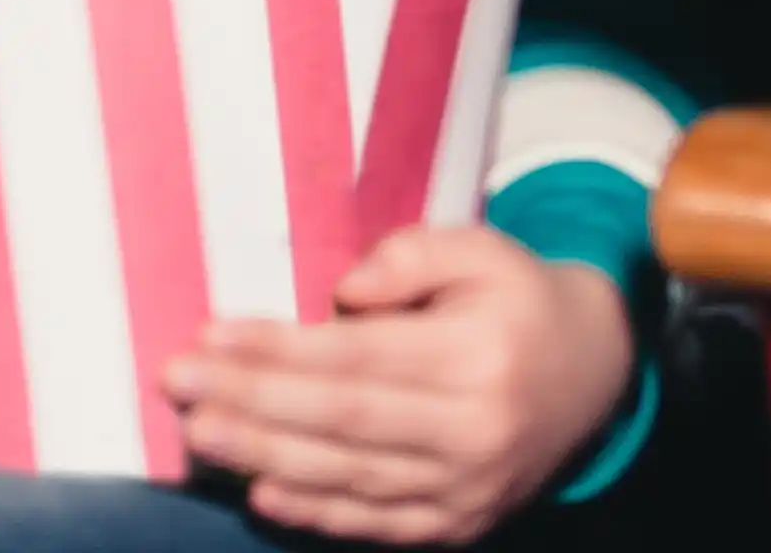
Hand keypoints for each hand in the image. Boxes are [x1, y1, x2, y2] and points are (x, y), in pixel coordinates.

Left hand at [169, 220, 636, 541]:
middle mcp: (475, 432)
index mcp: (478, 359)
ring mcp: (469, 487)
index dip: (279, 351)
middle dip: (252, 403)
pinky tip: (260, 492)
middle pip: (344, 421)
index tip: (209, 336)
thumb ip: (412, 255)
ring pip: (353, 477)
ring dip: (266, 458)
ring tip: (199, 434)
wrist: (593, 375)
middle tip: (177, 384)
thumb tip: (344, 292)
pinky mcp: (460, 521)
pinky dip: (319, 513)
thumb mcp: (480, 248)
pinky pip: (379, 523)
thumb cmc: (516, 299)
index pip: (358, 358)